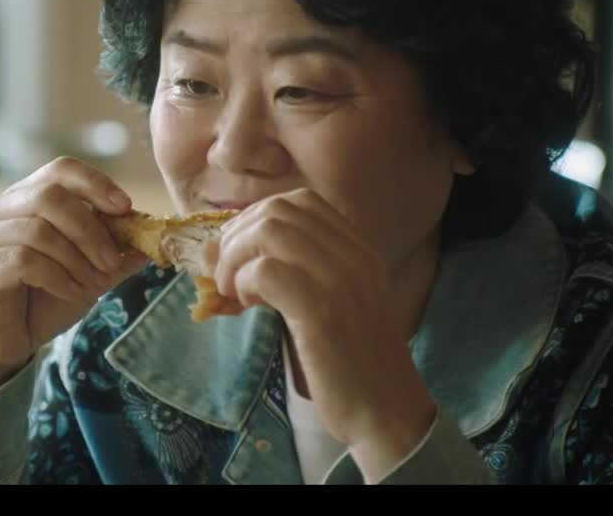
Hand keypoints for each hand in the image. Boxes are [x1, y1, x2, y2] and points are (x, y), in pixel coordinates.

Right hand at [0, 157, 148, 405]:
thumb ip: (115, 253)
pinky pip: (24, 261)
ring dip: (76, 260)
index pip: (61, 169)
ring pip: (38, 230)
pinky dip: (57, 278)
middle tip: (111, 262)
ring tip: (91, 285)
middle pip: (50, 195)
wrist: (3, 343)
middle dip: (90, 229)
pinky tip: (69, 292)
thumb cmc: (42, 301)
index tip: (125, 208)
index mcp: (24, 198)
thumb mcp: (88, 273)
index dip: (95, 184)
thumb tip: (152, 236)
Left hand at [211, 188, 436, 477]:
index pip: (301, 202)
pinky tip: (246, 306)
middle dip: (238, 235)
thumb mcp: (336, 302)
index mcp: (359, 249)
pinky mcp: (321, 311)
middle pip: (278, 210)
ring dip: (235, 257)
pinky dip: (242, 282)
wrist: (386, 411)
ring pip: (268, 232)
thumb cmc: (353, 364)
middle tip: (226, 272)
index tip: (241, 252)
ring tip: (233, 291)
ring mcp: (340, 280)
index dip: (257, 219)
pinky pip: (265, 271)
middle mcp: (354, 255)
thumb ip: (302, 272)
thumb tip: (232, 255)